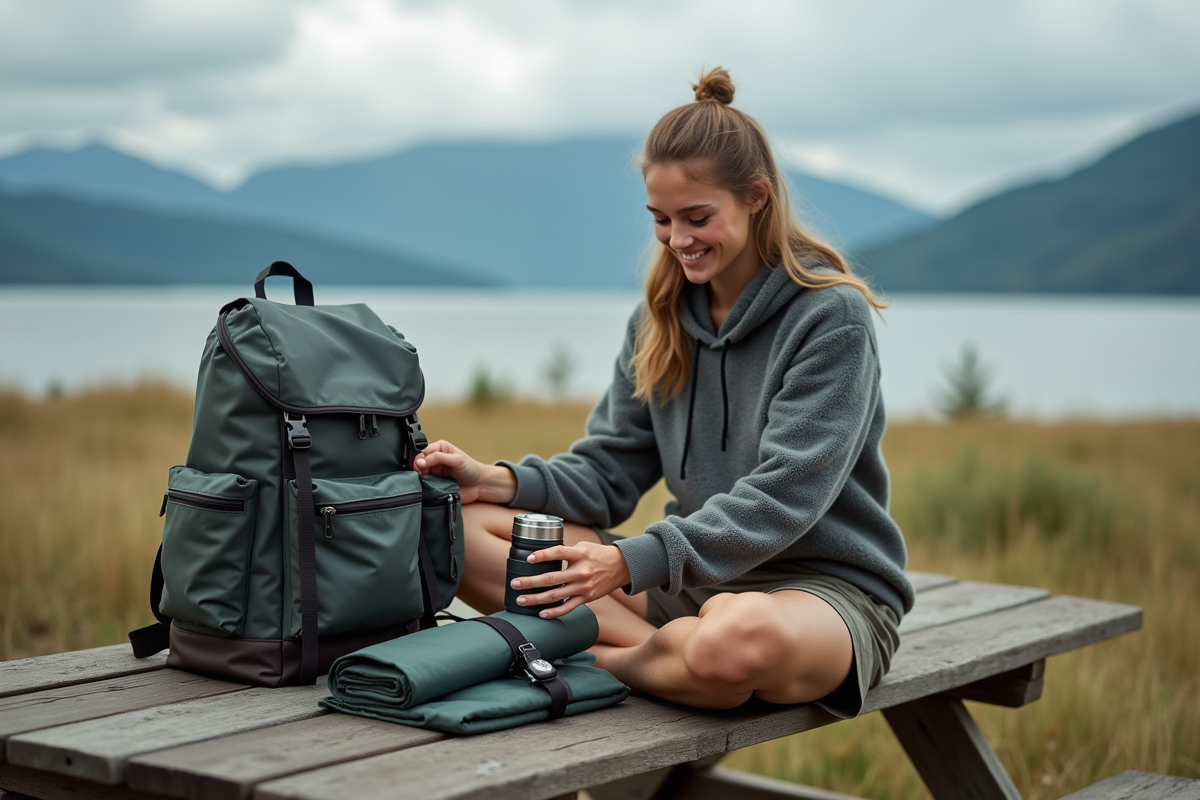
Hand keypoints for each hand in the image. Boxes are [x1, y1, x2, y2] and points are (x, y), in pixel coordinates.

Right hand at [413, 440, 516, 504]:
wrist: (479, 485)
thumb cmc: (471, 469)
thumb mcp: (457, 459)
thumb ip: (439, 457)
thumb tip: (421, 461)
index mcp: (439, 449)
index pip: (423, 452)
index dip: (419, 459)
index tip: (420, 466)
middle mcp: (434, 460)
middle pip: (418, 464)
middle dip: (418, 469)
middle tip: (423, 474)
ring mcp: (433, 473)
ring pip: (419, 475)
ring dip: (421, 479)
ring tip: (427, 481)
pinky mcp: (434, 485)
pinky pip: (424, 486)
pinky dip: (424, 487)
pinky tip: (427, 488)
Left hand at [510, 542, 631, 618]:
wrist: (621, 567)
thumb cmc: (597, 555)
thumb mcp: (583, 547)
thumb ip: (565, 552)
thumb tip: (542, 558)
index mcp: (580, 554)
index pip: (559, 553)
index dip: (543, 555)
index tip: (528, 559)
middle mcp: (582, 571)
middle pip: (552, 578)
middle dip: (530, 582)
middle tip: (515, 584)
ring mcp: (584, 587)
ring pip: (556, 595)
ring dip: (536, 599)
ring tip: (521, 599)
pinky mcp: (587, 598)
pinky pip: (568, 608)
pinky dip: (554, 612)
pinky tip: (542, 613)